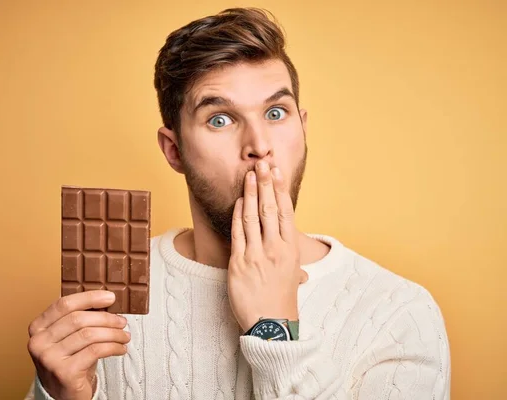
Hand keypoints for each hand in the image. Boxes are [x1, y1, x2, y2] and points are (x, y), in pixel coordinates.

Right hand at [27, 290, 129, 399]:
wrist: (63, 393)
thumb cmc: (69, 360)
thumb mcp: (69, 337)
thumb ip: (80, 319)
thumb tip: (106, 301)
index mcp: (37, 327)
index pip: (64, 304)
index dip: (89, 298)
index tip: (110, 297)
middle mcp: (39, 342)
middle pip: (78, 319)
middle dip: (106, 318)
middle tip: (122, 321)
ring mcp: (49, 358)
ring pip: (88, 335)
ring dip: (113, 333)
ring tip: (124, 336)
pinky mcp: (64, 372)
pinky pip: (95, 351)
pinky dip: (112, 347)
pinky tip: (120, 349)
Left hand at [227, 160, 308, 332]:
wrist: (270, 325)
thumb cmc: (282, 301)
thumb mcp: (293, 278)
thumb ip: (293, 264)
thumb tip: (301, 268)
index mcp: (291, 250)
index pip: (286, 213)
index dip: (281, 190)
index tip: (278, 173)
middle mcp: (276, 249)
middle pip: (270, 209)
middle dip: (266, 184)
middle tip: (263, 163)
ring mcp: (257, 255)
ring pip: (253, 217)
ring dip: (250, 193)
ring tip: (249, 175)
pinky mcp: (239, 263)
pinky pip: (238, 233)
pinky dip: (237, 215)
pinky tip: (237, 201)